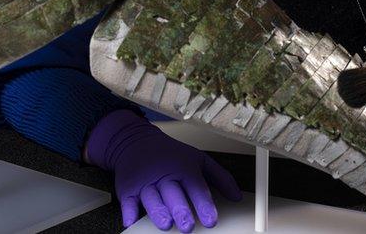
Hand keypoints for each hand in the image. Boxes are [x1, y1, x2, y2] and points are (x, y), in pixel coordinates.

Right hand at [85, 110, 242, 231]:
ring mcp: (145, 183)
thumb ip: (220, 178)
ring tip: (166, 224)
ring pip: (152, 198)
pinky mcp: (128, 189)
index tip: (211, 220)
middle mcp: (165, 176)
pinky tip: (132, 221)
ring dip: (158, 212)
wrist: (135, 140)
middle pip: (174, 194)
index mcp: (184, 169)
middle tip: (188, 225)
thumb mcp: (199, 159)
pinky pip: (128, 201)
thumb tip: (237, 196)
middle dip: (181, 210)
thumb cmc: (170, 154)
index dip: (204, 204)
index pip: (196, 188)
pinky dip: (129, 212)